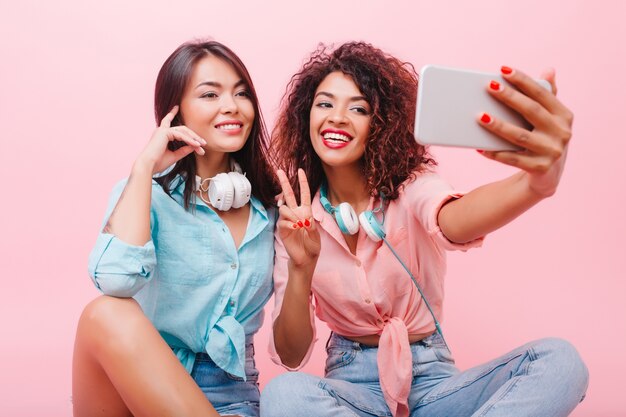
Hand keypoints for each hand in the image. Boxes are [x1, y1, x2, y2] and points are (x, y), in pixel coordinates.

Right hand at [136, 106, 205, 173]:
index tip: (176, 107)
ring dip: (194, 138)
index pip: (168, 122)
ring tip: (202, 145)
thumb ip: (184, 150)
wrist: (148, 166)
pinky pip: (181, 135)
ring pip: (183, 131)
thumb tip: (194, 146)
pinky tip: (196, 145)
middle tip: (203, 144)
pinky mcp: (164, 132)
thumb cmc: (158, 163)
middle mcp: (161, 130)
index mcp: (161, 135)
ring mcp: (162, 130)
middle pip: (182, 129)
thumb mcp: (174, 155)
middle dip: (194, 136)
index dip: (172, 114)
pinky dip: (189, 140)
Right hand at [276, 169, 320, 268]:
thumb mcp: (315, 235)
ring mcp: (288, 220)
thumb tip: (302, 218)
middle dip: (284, 182)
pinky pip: (282, 221)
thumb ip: (310, 226)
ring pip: (284, 208)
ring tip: (297, 224)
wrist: (305, 259)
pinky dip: (289, 224)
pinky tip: (294, 229)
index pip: (304, 194)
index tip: (300, 171)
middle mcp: (296, 214)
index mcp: (306, 212)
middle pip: (289, 195)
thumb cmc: (312, 246)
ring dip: (291, 214)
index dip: (302, 182)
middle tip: (279, 171)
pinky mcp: (282, 228)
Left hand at [478, 67, 572, 196]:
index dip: (523, 80)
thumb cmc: (544, 139)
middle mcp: (562, 132)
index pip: (542, 93)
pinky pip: (512, 159)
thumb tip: (548, 70)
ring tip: (480, 116)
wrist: (548, 176)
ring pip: (519, 136)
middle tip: (489, 86)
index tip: (504, 70)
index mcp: (564, 115)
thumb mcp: (550, 119)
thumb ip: (548, 95)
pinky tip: (479, 146)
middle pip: (531, 111)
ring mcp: (551, 151)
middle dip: (509, 97)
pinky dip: (495, 153)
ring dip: (499, 126)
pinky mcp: (540, 168)